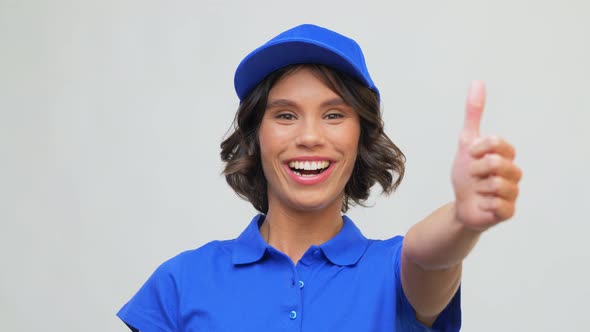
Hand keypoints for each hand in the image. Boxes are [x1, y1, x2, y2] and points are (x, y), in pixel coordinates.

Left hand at [451, 81, 521, 230]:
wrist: (461, 204)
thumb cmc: (466, 174)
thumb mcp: (466, 143)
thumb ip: (473, 114)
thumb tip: (477, 82)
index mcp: (505, 154)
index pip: (496, 142)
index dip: (478, 148)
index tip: (469, 155)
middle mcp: (513, 172)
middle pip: (495, 162)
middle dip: (475, 169)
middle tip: (472, 175)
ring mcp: (513, 192)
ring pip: (496, 184)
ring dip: (478, 187)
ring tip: (477, 190)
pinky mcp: (509, 212)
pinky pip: (498, 205)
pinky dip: (483, 203)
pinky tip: (482, 203)